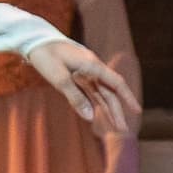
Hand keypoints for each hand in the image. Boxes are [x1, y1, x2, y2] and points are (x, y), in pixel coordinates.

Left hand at [23, 34, 140, 135]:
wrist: (35, 42)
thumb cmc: (47, 57)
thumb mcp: (59, 78)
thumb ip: (75, 97)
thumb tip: (90, 118)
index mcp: (93, 66)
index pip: (116, 84)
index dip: (128, 98)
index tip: (137, 111)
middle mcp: (93, 70)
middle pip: (109, 93)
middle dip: (117, 112)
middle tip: (122, 130)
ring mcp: (85, 74)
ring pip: (100, 95)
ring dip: (107, 110)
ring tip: (114, 127)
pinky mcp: (76, 77)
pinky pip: (89, 93)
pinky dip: (94, 104)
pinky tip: (98, 115)